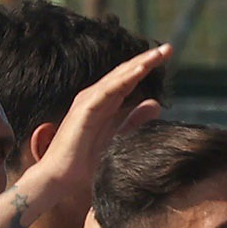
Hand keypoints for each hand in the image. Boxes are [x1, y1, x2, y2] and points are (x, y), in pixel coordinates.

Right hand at [33, 43, 171, 199]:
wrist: (58, 179)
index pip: (129, 80)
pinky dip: (123, 80)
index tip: (167, 56)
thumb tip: (157, 104)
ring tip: (158, 55)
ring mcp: (88, 102)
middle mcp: (95, 98)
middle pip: (125, 73)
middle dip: (147, 59)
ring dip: (138, 64)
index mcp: (104, 104)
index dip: (147, 67)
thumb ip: (135, 121)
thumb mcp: (118, 140)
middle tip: (169, 48)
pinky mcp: (84, 111)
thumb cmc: (84, 165)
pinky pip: (106, 91)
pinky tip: (139, 71)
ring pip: (117, 78)